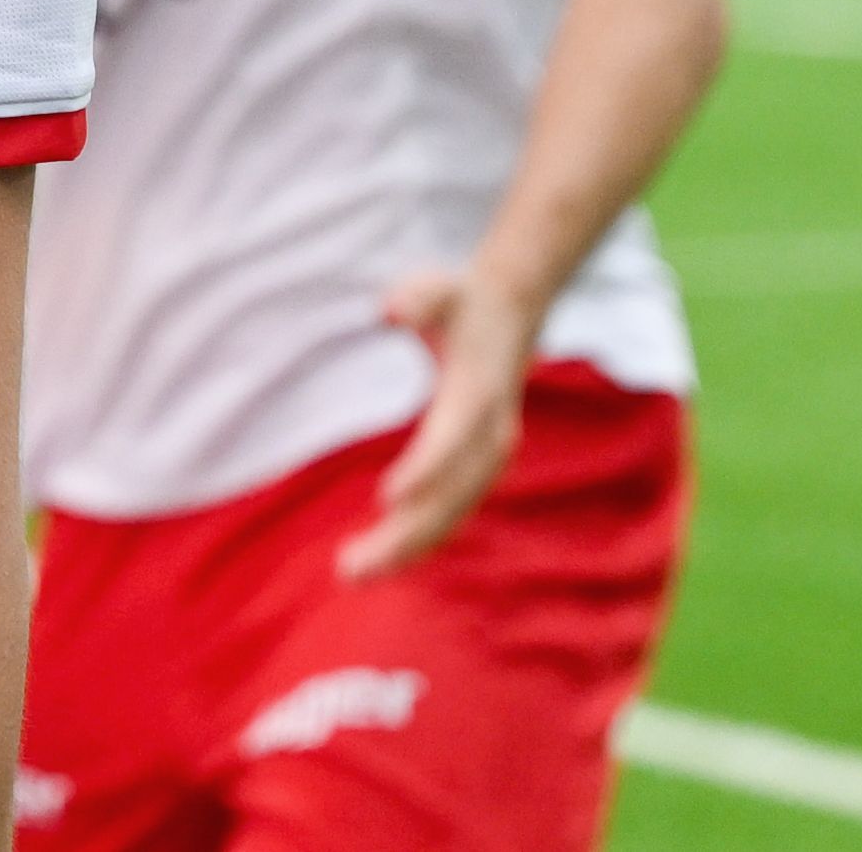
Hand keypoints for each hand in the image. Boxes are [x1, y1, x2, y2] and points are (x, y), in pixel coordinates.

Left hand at [337, 269, 534, 577]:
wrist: (512, 312)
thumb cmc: (461, 300)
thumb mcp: (438, 287)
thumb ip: (416, 297)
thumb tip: (389, 311)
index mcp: (477, 394)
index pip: (451, 440)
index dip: (423, 471)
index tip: (386, 499)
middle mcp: (490, 435)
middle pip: (449, 497)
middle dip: (403, 536)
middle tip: (349, 567)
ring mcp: (488, 456)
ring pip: (450, 515)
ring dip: (406, 549)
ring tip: (352, 574)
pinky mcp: (479, 468)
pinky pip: (451, 512)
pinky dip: (420, 540)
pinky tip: (381, 560)